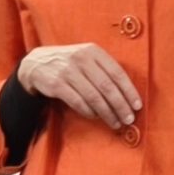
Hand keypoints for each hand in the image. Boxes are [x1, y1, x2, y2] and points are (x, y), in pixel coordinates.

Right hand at [18, 43, 140, 130]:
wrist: (36, 63)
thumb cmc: (69, 64)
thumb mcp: (86, 58)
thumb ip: (104, 70)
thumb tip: (126, 95)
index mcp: (93, 51)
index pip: (117, 72)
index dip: (129, 91)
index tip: (137, 105)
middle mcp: (82, 59)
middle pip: (107, 87)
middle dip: (120, 105)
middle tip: (128, 119)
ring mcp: (68, 71)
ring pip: (94, 96)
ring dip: (107, 113)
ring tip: (115, 123)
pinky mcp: (57, 84)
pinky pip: (78, 102)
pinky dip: (88, 112)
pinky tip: (95, 117)